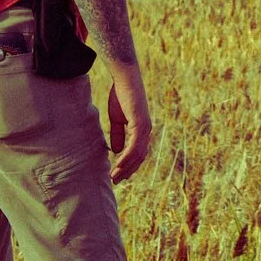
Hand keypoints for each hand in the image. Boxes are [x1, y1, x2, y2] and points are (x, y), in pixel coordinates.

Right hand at [104, 66, 153, 183]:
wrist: (124, 78)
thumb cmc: (121, 95)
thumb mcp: (117, 119)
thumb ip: (118, 134)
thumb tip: (115, 151)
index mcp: (141, 130)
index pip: (137, 153)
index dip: (128, 165)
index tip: (117, 175)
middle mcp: (146, 130)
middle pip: (139, 157)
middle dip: (127, 170)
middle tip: (116, 182)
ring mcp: (145, 127)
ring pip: (138, 154)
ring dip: (126, 167)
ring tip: (115, 176)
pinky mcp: (140, 123)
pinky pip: (135, 145)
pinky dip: (127, 156)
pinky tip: (118, 164)